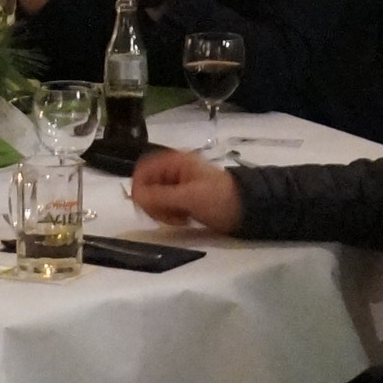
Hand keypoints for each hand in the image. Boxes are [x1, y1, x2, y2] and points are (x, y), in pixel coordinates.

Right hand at [127, 148, 244, 233]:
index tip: (143, 206)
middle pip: (146, 186)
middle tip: (167, 216)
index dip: (139, 186)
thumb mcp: (190, 197)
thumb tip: (134, 197)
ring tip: (179, 219)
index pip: (143, 169)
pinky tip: (183, 221)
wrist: (248, 210)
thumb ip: (160, 197)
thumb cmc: (220, 199)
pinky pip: (164, 207)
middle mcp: (174, 171)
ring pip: (154, 199)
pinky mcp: (183, 200)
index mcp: (175, 162)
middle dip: (153, 203)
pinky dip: (169, 216)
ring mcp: (178, 186)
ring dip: (161, 212)